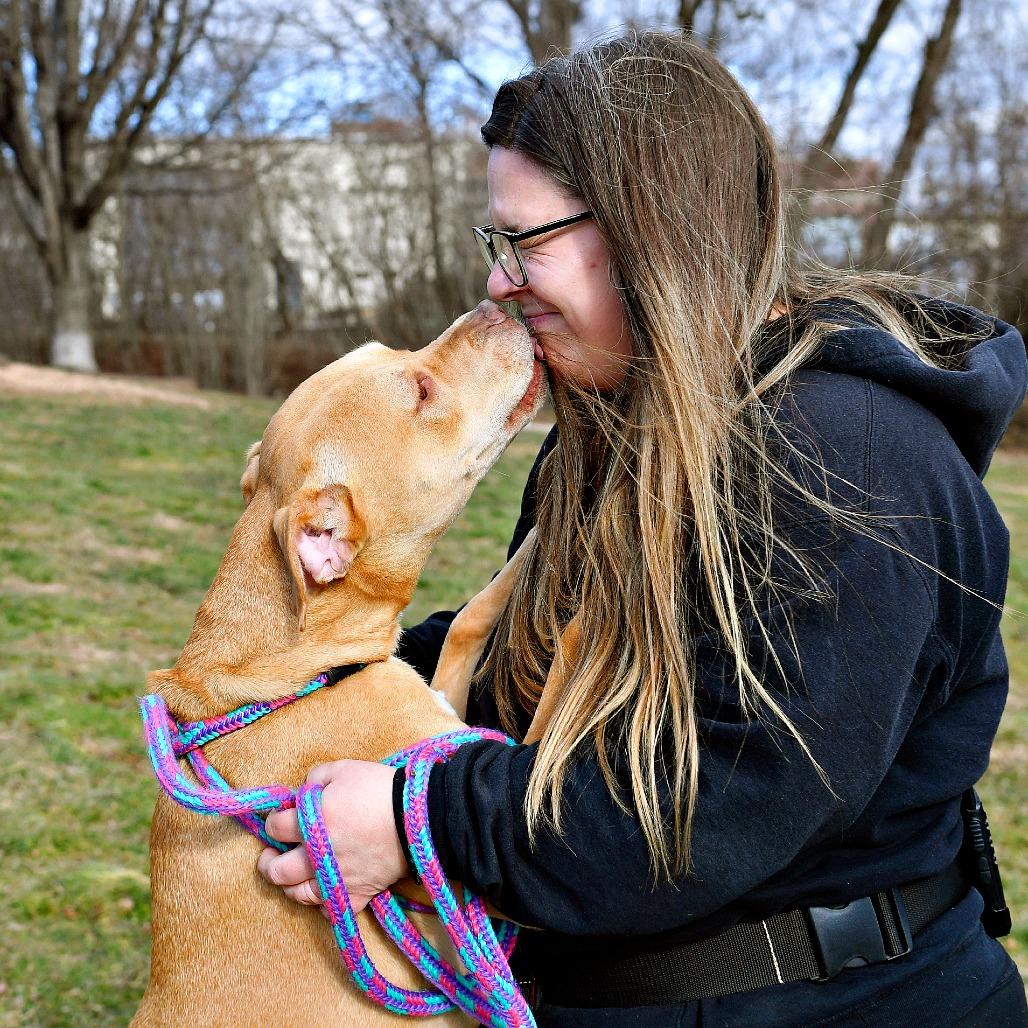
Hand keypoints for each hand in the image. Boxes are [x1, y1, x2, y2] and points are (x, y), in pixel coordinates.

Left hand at [257, 760, 405, 914]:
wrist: (416, 816)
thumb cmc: (378, 789)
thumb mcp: (344, 768)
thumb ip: (316, 778)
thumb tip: (304, 793)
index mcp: (310, 823)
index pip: (275, 827)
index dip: (274, 820)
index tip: (281, 817)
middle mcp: (317, 856)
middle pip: (277, 871)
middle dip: (267, 862)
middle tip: (270, 854)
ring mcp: (336, 879)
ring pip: (299, 895)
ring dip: (290, 886)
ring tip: (292, 875)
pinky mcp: (358, 893)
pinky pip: (331, 910)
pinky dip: (324, 903)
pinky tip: (324, 891)